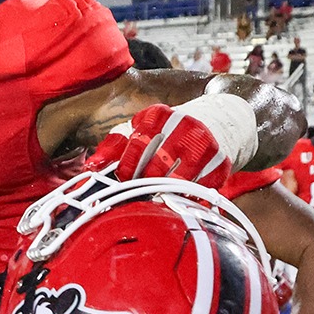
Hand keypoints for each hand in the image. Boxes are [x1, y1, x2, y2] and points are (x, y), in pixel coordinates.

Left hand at [87, 103, 236, 189]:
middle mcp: (185, 125)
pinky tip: (178, 198)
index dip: (129, 162)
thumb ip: (114, 147)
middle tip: (136, 191)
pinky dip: (188, 196)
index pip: (140, 140)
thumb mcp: (138, 131)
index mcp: (159, 115)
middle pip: (159, 161)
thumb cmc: (166, 131)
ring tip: (155, 197)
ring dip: (165, 191)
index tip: (122, 177)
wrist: (215, 123)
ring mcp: (206, 143)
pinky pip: (202, 185)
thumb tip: (91, 166)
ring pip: (181, 176)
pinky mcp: (221, 162)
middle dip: (144, 180)